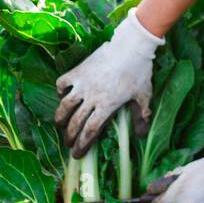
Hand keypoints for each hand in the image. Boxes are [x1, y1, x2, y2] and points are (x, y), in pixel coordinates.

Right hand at [55, 10, 163, 156]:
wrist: (130, 47)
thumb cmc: (139, 72)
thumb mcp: (144, 96)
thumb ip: (141, 116)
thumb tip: (141, 135)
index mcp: (107, 106)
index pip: (90, 131)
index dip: (82, 144)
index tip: (77, 155)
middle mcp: (91, 98)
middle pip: (75, 122)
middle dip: (70, 136)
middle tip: (68, 144)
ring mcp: (82, 84)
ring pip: (64, 105)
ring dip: (60, 117)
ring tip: (60, 124)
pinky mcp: (77, 71)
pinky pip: (62, 83)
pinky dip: (60, 90)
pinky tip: (62, 94)